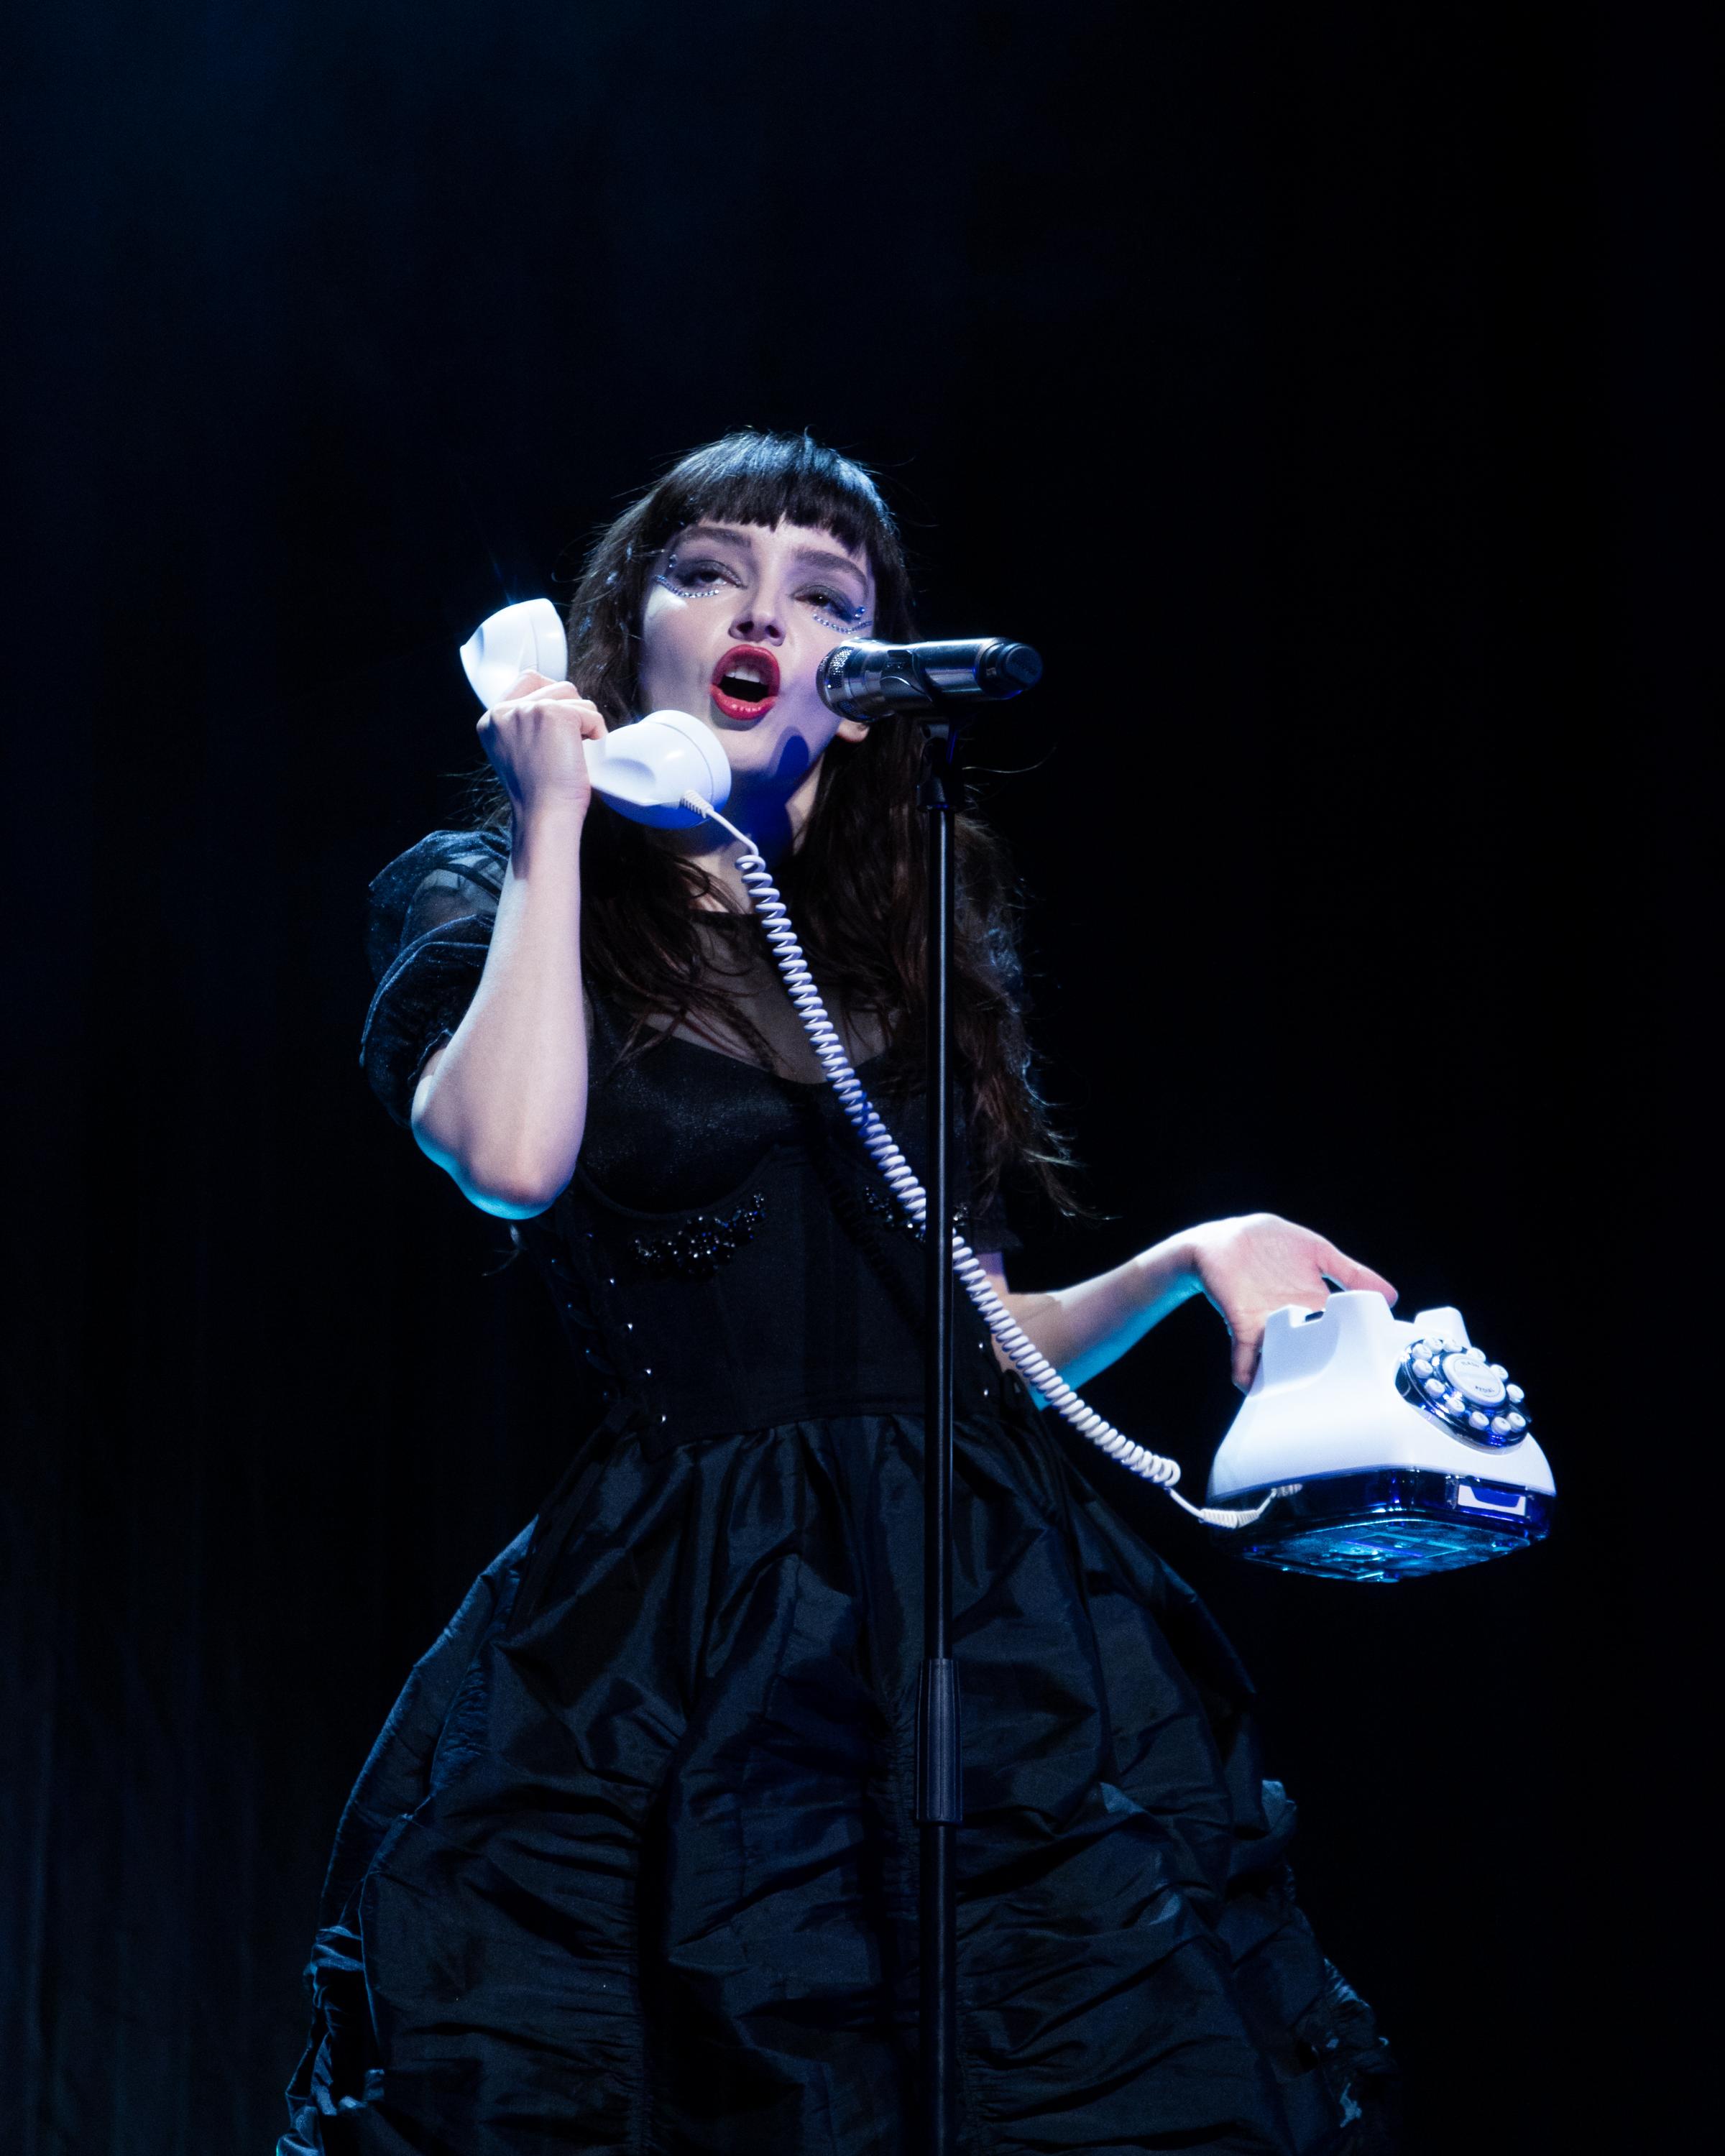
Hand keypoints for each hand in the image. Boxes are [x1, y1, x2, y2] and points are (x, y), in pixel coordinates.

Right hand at [477, 670, 606, 822]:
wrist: (544, 815)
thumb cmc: (538, 794)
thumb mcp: (517, 751)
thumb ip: (524, 725)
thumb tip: (554, 705)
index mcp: (491, 720)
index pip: (527, 680)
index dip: (552, 694)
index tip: (561, 721)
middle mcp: (504, 711)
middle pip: (554, 686)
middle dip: (570, 709)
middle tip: (569, 741)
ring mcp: (528, 710)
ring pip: (573, 695)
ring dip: (583, 719)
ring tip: (575, 749)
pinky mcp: (554, 714)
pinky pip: (590, 712)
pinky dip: (597, 731)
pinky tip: (585, 753)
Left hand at [1181, 1213, 1397, 1390]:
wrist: (1222, 1240)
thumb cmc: (1269, 1243)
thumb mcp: (1317, 1251)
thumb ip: (1351, 1272)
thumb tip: (1391, 1296)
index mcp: (1317, 1303)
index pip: (1342, 1331)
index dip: (1356, 1348)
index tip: (1375, 1370)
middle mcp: (1295, 1320)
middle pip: (1314, 1354)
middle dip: (1325, 1375)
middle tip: (1342, 1395)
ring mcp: (1269, 1326)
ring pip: (1283, 1362)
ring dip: (1290, 1381)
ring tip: (1302, 1402)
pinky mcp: (1243, 1326)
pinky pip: (1245, 1356)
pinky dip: (1247, 1374)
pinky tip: (1252, 1388)